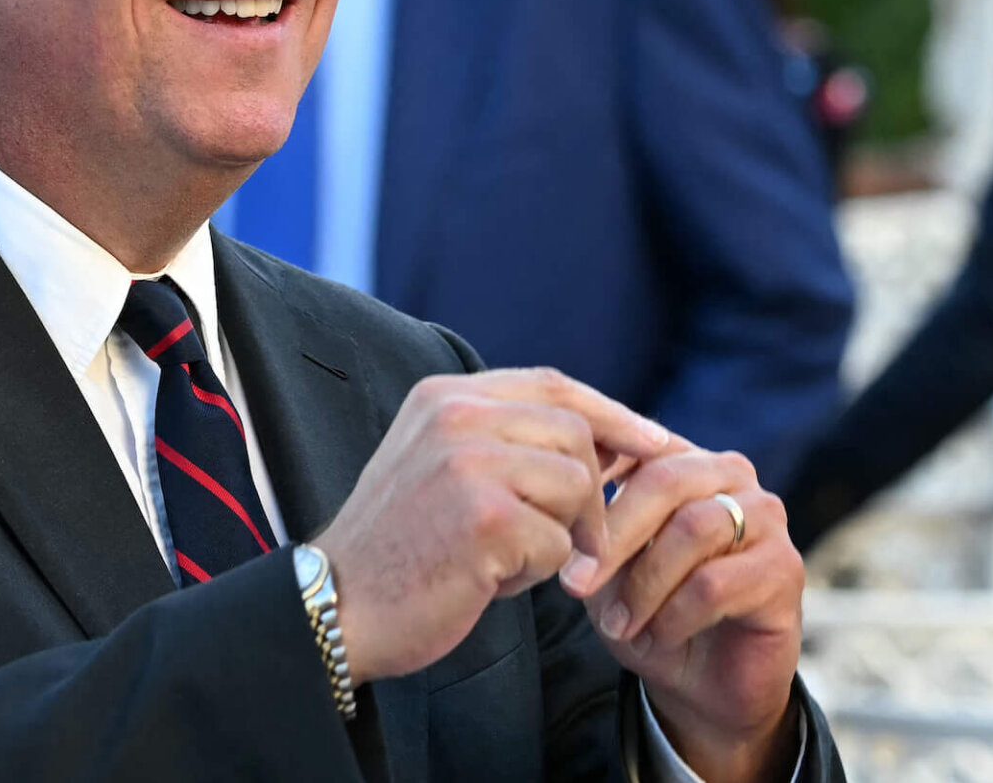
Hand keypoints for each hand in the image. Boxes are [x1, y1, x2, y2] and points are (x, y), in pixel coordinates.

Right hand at [313, 368, 672, 682]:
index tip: (655, 442)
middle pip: (576, 434)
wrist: (337, 607)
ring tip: (508, 559)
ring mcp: (468, 462)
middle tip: (573, 545)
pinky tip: (489, 580)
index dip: (612, 413)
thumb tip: (610, 438)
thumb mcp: (442, 466)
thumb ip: (508, 441)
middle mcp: (455, 415)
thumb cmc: (401, 549)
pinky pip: (559, 543)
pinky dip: (536, 573)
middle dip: (590, 495)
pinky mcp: (485, 517)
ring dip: (560, 537)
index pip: (554, 384)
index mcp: (444, 396)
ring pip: (577, 487)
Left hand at [569, 442, 804, 782]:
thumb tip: (564, 503)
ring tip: (619, 624)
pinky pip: (714, 583)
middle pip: (666, 480)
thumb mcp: (608, 568)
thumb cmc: (651, 613)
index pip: (638, 442)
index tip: (555, 521)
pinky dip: (674, 616)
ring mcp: (766, 517)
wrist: (703, 685)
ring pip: (693, 529)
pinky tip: (660, 637)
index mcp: (686, 460)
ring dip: (645, 585)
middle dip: (613, 535)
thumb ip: (593, 528)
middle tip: (575, 584)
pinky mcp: (785, 567)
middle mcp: (731, 475)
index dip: (594, 475)